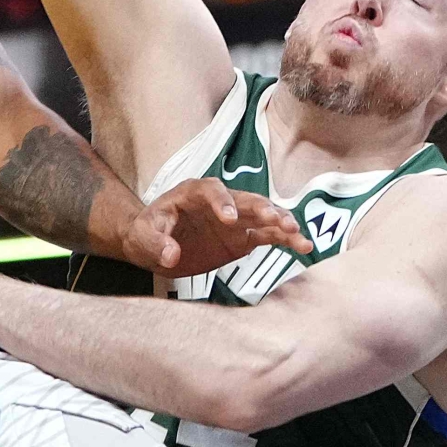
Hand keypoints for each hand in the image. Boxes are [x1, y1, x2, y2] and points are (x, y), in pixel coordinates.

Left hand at [127, 176, 309, 276]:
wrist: (154, 243)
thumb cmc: (148, 231)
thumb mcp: (143, 235)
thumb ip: (157, 243)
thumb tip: (171, 255)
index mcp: (194, 192)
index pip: (212, 191)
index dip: (222, 202)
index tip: (230, 219)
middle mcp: (221, 201)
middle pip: (246, 199)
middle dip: (262, 208)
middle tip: (275, 219)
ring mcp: (236, 219)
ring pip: (264, 215)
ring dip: (281, 222)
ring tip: (298, 234)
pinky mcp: (243, 237)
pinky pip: (268, 236)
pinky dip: (285, 240)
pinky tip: (303, 247)